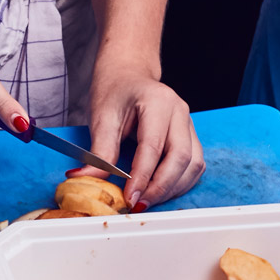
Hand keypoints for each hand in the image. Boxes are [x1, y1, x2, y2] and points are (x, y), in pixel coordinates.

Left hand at [84, 57, 202, 210]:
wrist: (129, 73)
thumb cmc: (115, 90)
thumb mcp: (102, 117)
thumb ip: (99, 151)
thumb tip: (85, 179)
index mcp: (158, 102)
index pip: (154, 146)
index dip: (142, 177)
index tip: (129, 198)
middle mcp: (180, 112)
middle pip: (181, 158)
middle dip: (160, 188)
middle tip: (138, 205)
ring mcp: (189, 124)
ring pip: (193, 165)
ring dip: (172, 189)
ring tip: (146, 202)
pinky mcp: (191, 136)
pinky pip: (194, 165)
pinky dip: (179, 183)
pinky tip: (159, 192)